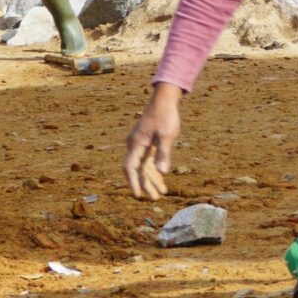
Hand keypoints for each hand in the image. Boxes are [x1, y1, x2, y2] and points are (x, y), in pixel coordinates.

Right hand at [122, 85, 183, 200]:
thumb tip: (162, 172)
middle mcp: (134, 145)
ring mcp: (139, 143)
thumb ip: (163, 153)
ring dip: (151, 179)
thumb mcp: (166, 135)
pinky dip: (154, 169)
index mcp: (136, 144)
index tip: (138, 195)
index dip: (133, 182)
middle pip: (137, 169)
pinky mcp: (146, 142)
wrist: (164, 99)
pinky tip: (162, 179)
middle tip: (154, 199)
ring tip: (161, 193)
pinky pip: (147, 160)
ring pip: (143, 166)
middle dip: (145, 184)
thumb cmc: (166, 116)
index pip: (131, 168)